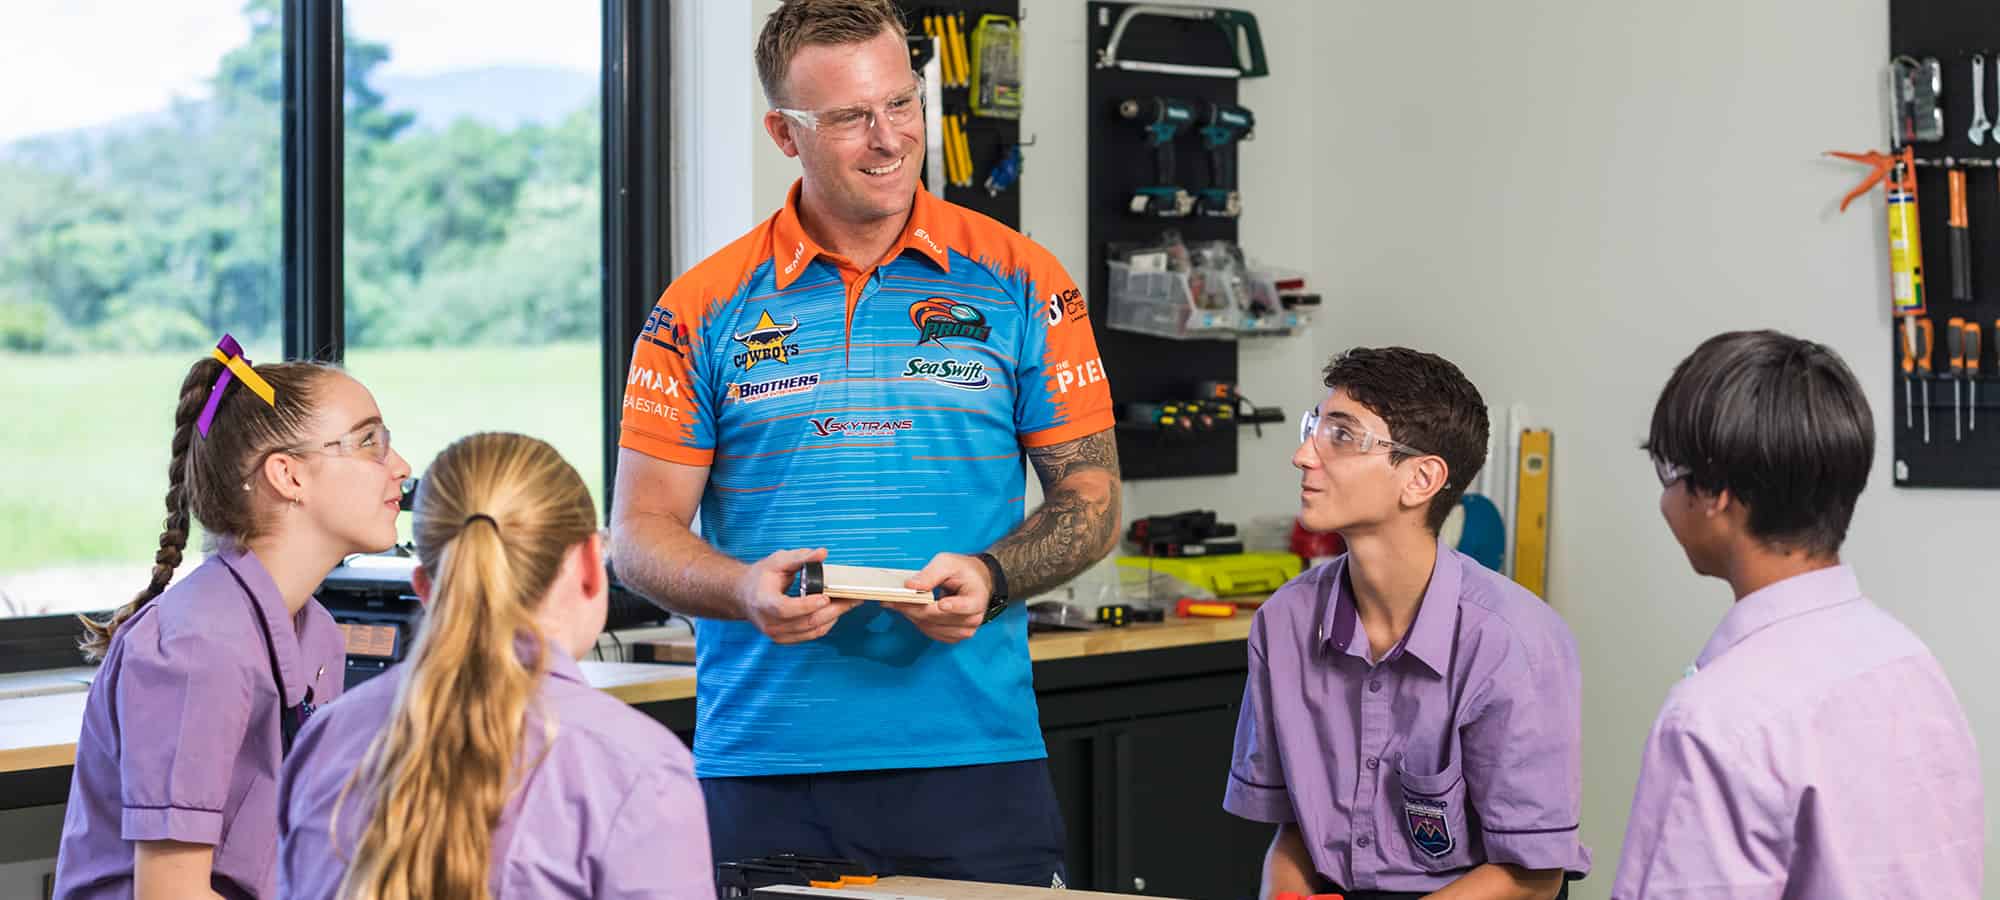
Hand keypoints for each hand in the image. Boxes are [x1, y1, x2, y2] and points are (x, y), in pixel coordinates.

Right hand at [734, 548, 859, 643]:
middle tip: (852, 597)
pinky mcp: (785, 639)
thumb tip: (822, 553)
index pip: (785, 609)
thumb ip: (800, 558)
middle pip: (805, 622)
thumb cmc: (760, 577)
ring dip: (834, 617)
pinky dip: (826, 623)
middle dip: (832, 610)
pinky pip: (811, 634)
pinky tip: (836, 611)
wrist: (744, 596)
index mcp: (763, 602)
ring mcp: (777, 634)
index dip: (807, 605)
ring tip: (849, 602)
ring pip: (812, 630)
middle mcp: (769, 622)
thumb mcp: (777, 561)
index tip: (826, 596)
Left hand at [893, 552, 991, 643]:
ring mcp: (964, 631)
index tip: (942, 603)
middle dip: (913, 607)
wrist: (974, 582)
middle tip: (893, 598)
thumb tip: (911, 586)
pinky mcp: (953, 636)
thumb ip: (931, 574)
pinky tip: (909, 610)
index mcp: (976, 598)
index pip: (965, 606)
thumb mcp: (948, 563)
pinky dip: (917, 621)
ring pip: (930, 627)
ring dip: (912, 615)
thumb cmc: (963, 572)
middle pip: (938, 618)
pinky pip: (930, 632)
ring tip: (897, 603)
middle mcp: (973, 618)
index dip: (953, 606)